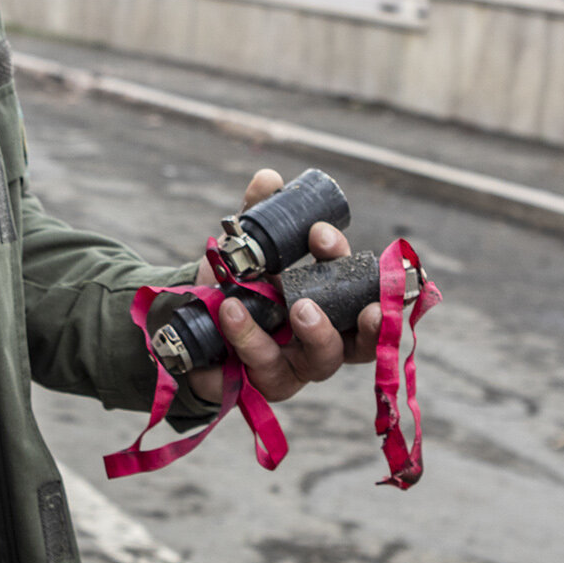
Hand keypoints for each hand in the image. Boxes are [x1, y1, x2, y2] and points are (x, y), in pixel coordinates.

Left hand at [188, 168, 381, 404]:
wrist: (190, 327)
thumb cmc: (239, 288)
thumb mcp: (248, 249)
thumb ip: (259, 216)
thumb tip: (269, 179)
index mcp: (335, 304)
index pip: (367, 292)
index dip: (373, 278)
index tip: (337, 241)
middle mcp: (325, 339)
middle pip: (364, 342)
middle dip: (371, 325)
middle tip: (366, 307)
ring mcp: (298, 366)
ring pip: (321, 359)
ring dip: (314, 330)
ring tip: (295, 304)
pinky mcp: (264, 383)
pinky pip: (265, 366)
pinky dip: (249, 335)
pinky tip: (230, 310)